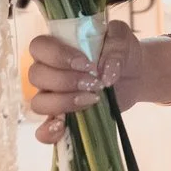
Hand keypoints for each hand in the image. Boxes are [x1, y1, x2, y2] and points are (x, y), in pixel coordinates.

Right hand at [26, 18, 138, 142]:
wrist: (134, 75)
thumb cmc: (121, 52)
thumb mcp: (123, 38)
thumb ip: (115, 46)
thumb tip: (106, 72)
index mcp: (57, 45)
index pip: (39, 46)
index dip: (57, 56)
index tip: (85, 64)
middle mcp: (49, 70)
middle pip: (36, 76)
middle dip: (65, 81)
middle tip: (94, 82)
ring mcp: (52, 95)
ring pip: (38, 102)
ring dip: (63, 102)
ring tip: (92, 99)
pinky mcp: (62, 117)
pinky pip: (42, 130)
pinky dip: (48, 132)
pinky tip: (63, 127)